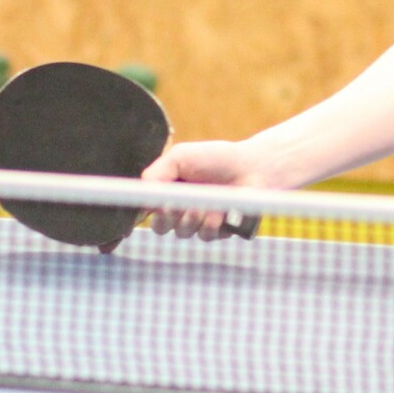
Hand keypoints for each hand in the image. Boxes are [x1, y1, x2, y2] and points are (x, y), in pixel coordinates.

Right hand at [136, 139, 268, 242]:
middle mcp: (181, 210)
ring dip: (191, 218)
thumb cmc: (217, 158)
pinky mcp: (218, 232)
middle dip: (166, 217)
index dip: (145, 213)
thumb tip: (140, 193)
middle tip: (176, 206)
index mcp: (168, 192)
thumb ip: (157, 172)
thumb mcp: (181, 157)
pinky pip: (205, 235)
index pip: (147, 210)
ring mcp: (199, 222)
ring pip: (182, 232)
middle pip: (159, 227)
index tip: (153, 206)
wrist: (253, 167)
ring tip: (206, 203)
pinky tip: (223, 210)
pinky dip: (212, 223)